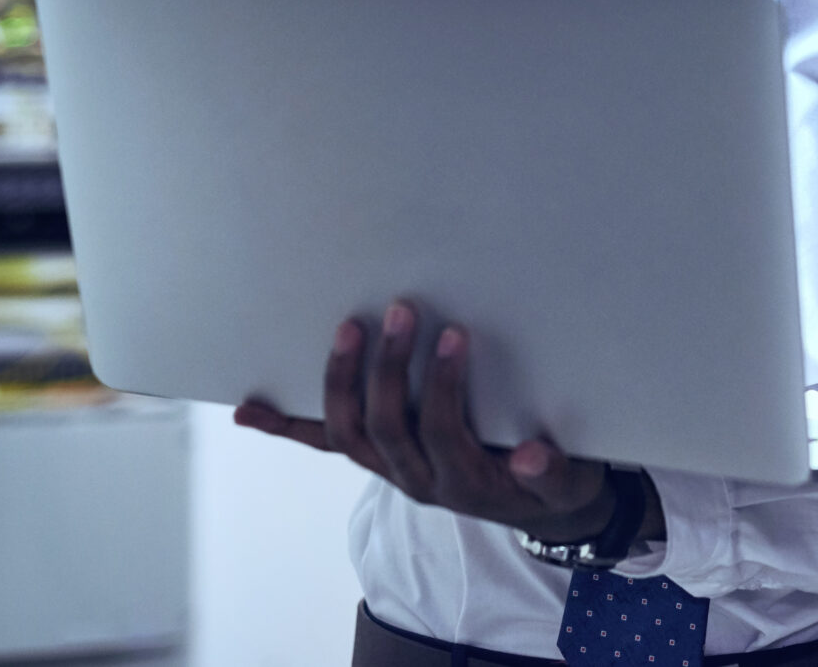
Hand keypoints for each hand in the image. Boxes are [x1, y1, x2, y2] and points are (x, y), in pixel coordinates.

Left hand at [234, 299, 638, 542]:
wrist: (539, 507)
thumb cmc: (553, 482)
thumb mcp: (568, 484)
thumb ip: (553, 474)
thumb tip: (533, 456)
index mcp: (462, 481)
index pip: (441, 429)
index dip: (443, 384)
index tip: (454, 334)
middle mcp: (417, 480)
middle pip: (385, 426)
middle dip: (390, 367)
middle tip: (401, 310)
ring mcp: (392, 470)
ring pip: (348, 433)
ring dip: (341, 381)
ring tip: (349, 328)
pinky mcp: (380, 458)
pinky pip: (326, 446)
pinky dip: (287, 428)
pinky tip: (250, 411)